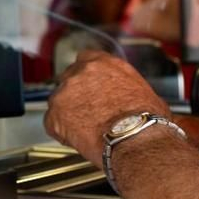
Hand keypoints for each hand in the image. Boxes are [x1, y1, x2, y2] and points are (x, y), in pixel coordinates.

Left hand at [43, 50, 171, 163]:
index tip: (91, 86)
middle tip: (89, 111)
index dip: (88, 76)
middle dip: (77, 94)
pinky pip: (52, 123)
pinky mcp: (55, 114)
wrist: (134, 137)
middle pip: (70, 79)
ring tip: (87, 129)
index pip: (86, 59)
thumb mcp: (146, 93)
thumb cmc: (144, 119)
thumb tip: (136, 101)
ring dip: (69, 113)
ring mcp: (65, 92)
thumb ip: (129, 88)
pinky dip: (61, 131)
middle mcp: (82, 72)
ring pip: (60, 101)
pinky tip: (78, 139)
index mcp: (104, 63)